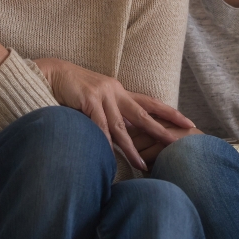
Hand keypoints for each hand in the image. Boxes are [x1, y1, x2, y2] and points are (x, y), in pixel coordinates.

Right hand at [34, 58, 195, 170]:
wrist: (51, 73)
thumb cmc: (72, 89)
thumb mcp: (96, 98)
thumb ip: (110, 112)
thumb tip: (122, 134)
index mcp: (119, 90)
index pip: (149, 102)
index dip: (169, 113)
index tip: (187, 122)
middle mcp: (115, 91)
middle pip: (143, 114)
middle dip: (161, 129)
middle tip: (177, 142)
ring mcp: (102, 95)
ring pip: (121, 127)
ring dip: (131, 149)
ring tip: (141, 165)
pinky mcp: (88, 100)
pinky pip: (99, 126)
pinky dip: (104, 142)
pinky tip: (109, 154)